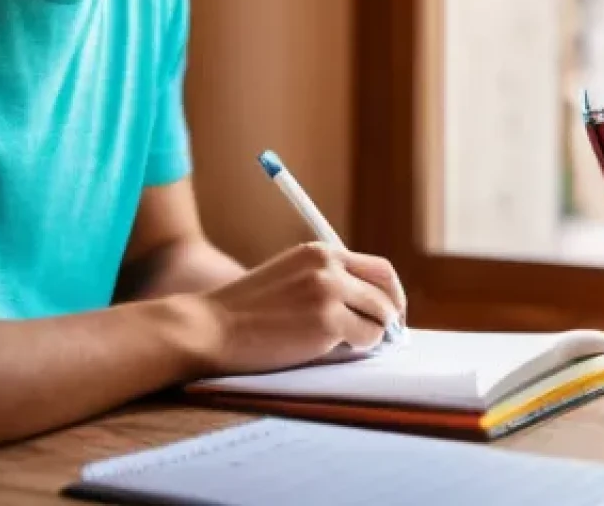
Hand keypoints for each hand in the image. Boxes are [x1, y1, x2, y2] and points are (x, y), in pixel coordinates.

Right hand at [192, 242, 405, 375]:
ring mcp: (330, 293)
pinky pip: (365, 340)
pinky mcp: (327, 324)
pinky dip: (357, 350)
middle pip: (387, 290)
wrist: (210, 327)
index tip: (391, 312)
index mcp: (320, 251)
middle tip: (391, 335)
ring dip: (370, 336)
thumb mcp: (290, 276)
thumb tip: (368, 306)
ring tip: (346, 345)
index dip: (390, 293)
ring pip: (380, 318)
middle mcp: (329, 266)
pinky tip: (330, 352)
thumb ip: (326, 281)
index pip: (377, 268)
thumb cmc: (245, 311)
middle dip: (393, 315)